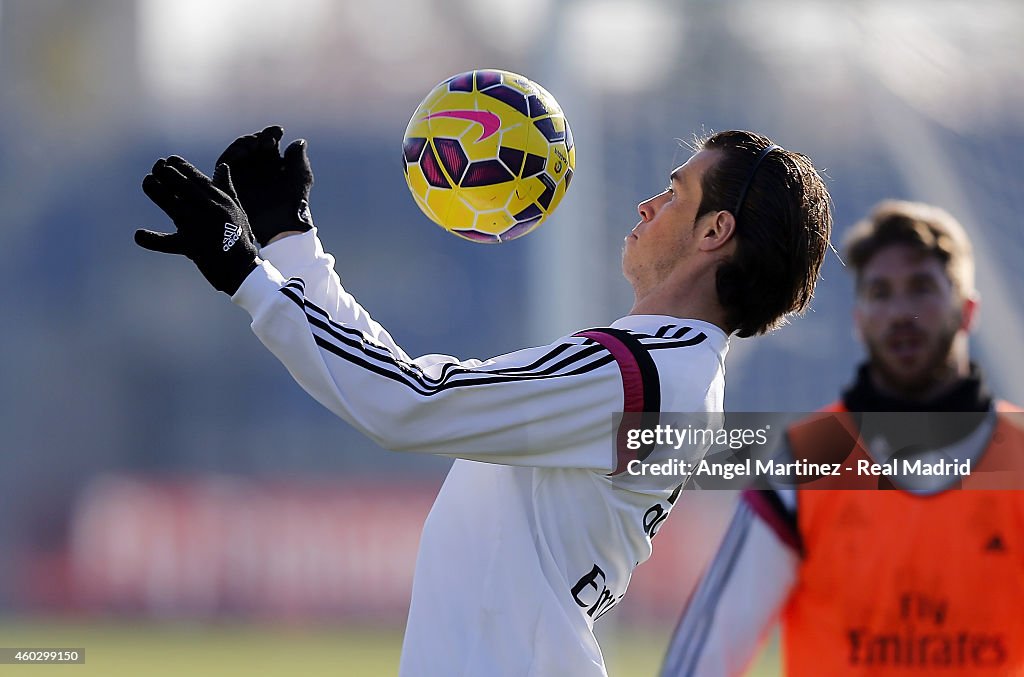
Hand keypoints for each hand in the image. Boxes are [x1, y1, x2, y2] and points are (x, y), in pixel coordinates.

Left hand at [135, 156, 259, 294]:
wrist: (242, 266)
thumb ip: (226, 187)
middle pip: (183, 186)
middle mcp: (209, 210)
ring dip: (157, 191)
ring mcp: (198, 227)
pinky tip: (139, 235)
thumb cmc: (239, 235)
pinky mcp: (190, 246)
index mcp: (220, 200)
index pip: (197, 178)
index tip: (168, 160)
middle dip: (167, 174)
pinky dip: (151, 240)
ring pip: (172, 205)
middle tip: (157, 168)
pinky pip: (167, 243)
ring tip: (148, 181)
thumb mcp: (236, 208)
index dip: (180, 166)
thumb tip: (222, 166)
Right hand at [215, 125, 313, 246]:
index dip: (272, 133)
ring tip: (254, 144)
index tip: (278, 132)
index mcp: (274, 162)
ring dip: (244, 143)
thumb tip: (299, 141)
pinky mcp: (232, 181)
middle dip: (258, 138)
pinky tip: (243, 152)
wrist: (282, 221)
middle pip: (252, 143)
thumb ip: (298, 156)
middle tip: (266, 141)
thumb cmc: (295, 198)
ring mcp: (244, 173)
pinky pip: (226, 163)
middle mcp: (257, 166)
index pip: (268, 141)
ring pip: (238, 151)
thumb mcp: (301, 174)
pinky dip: (232, 154)